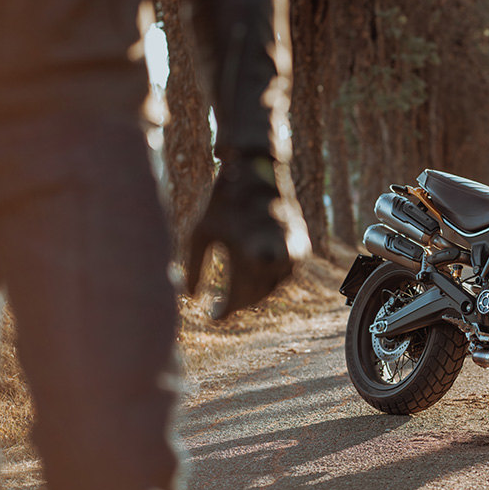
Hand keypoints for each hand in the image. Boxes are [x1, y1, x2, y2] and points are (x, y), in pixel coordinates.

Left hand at [186, 155, 291, 318]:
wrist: (257, 173)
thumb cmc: (223, 203)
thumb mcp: (200, 233)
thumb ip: (193, 267)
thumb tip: (188, 296)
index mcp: (245, 250)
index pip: (237, 295)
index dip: (224, 310)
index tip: (212, 316)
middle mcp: (272, 252)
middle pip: (256, 295)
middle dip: (239, 304)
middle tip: (223, 308)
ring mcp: (290, 249)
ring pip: (274, 286)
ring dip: (257, 293)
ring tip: (239, 294)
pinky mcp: (300, 244)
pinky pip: (286, 273)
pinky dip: (272, 279)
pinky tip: (256, 277)